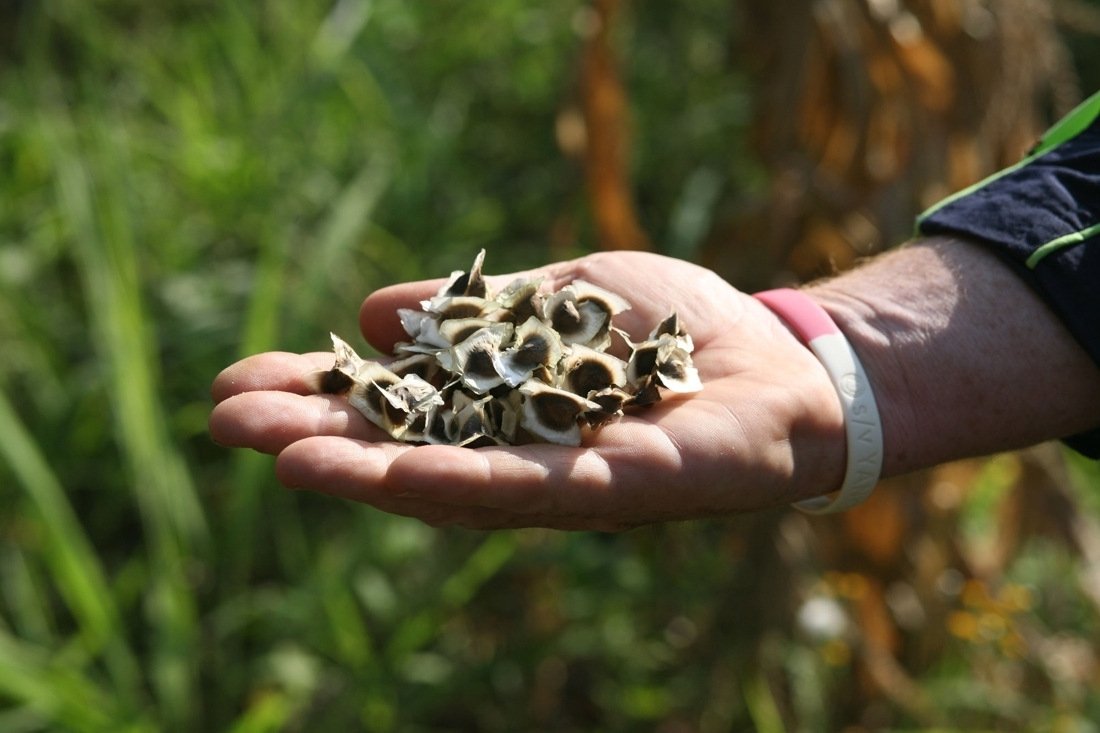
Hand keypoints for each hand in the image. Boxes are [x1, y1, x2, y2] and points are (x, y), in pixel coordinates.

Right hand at [209, 251, 845, 529]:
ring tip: (293, 458)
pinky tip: (416, 475)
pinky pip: (552, 491)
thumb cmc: (676, 330)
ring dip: (375, 475)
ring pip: (461, 486)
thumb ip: (476, 313)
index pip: (395, 411)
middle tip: (229, 422)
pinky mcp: (635, 490)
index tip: (241, 382)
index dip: (320, 400)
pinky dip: (483, 482)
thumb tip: (373, 311)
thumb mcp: (560, 298)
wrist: (785, 359)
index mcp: (501, 413)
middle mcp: (523, 460)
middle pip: (408, 456)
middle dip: (321, 440)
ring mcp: (573, 484)